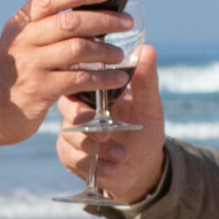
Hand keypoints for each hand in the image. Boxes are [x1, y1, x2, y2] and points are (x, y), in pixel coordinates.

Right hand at [0, 0, 135, 144]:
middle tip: (126, 23)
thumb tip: (91, 9)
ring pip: (77, 49)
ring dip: (105, 50)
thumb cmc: (18, 73)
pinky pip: (79, 79)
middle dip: (104, 20)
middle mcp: (22, 40)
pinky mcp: (39, 90)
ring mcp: (29, 65)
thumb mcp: (23, 43)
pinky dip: (103, 78)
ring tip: (120, 54)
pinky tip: (118, 78)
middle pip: (69, 22)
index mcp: (19, 23)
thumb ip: (47, 27)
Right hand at [55, 43, 163, 203]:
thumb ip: (146, 81)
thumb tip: (148, 49)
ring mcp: (71, 134)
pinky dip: (97, 166)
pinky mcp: (70, 156)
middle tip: (107, 133)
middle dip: (87, 124)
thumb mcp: (149, 106)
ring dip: (98, 149)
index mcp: (94, 92)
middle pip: (69, 111)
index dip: (85, 87)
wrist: (142, 166)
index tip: (103, 99)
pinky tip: (115, 169)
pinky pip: (74, 160)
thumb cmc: (144, 129)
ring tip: (123, 155)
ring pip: (72, 138)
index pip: (79, 81)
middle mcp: (78, 110)